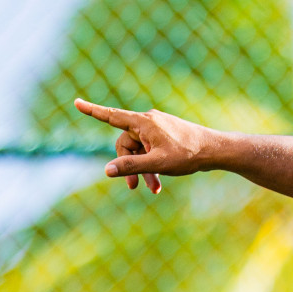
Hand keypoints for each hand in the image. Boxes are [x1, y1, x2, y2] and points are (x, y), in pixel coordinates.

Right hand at [74, 98, 219, 193]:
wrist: (217, 151)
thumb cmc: (189, 155)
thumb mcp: (158, 163)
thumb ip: (131, 166)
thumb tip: (107, 170)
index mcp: (144, 122)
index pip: (112, 116)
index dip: (93, 111)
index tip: (76, 102)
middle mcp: (149, 121)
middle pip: (125, 144)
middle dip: (129, 166)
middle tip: (133, 188)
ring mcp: (158, 128)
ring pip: (139, 150)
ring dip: (143, 169)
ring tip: (154, 189)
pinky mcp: (166, 136)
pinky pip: (150, 150)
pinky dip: (152, 165)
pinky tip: (159, 183)